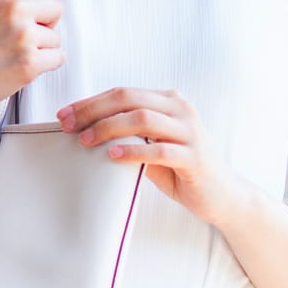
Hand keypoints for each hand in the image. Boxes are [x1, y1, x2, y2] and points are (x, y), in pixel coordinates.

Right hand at [0, 0, 63, 120]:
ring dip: (42, 50)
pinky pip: (58, 59)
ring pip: (57, 38)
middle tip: (23, 39)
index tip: (29, 17)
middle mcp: (15, 8)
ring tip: (14, 56)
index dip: (39, 6)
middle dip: (46, 25)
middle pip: (57, 9)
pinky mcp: (30, 61)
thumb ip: (14, 3)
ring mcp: (24, 35)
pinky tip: (21, 67)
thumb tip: (46, 7)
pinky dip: (45, 66)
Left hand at [58, 88, 241, 226]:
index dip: (91, 101)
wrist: (223, 195)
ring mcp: (190, 132)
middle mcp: (181, 109)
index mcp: (169, 101)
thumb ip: (130, 136)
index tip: (64, 115)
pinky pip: (159, 150)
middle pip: (130, 98)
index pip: (123, 92)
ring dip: (109, 127)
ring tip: (86, 140)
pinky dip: (133, 151)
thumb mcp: (153, 146)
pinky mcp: (194, 157)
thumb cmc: (182, 169)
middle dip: (94, 110)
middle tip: (68, 125)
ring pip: (143, 118)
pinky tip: (113, 156)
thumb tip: (86, 132)